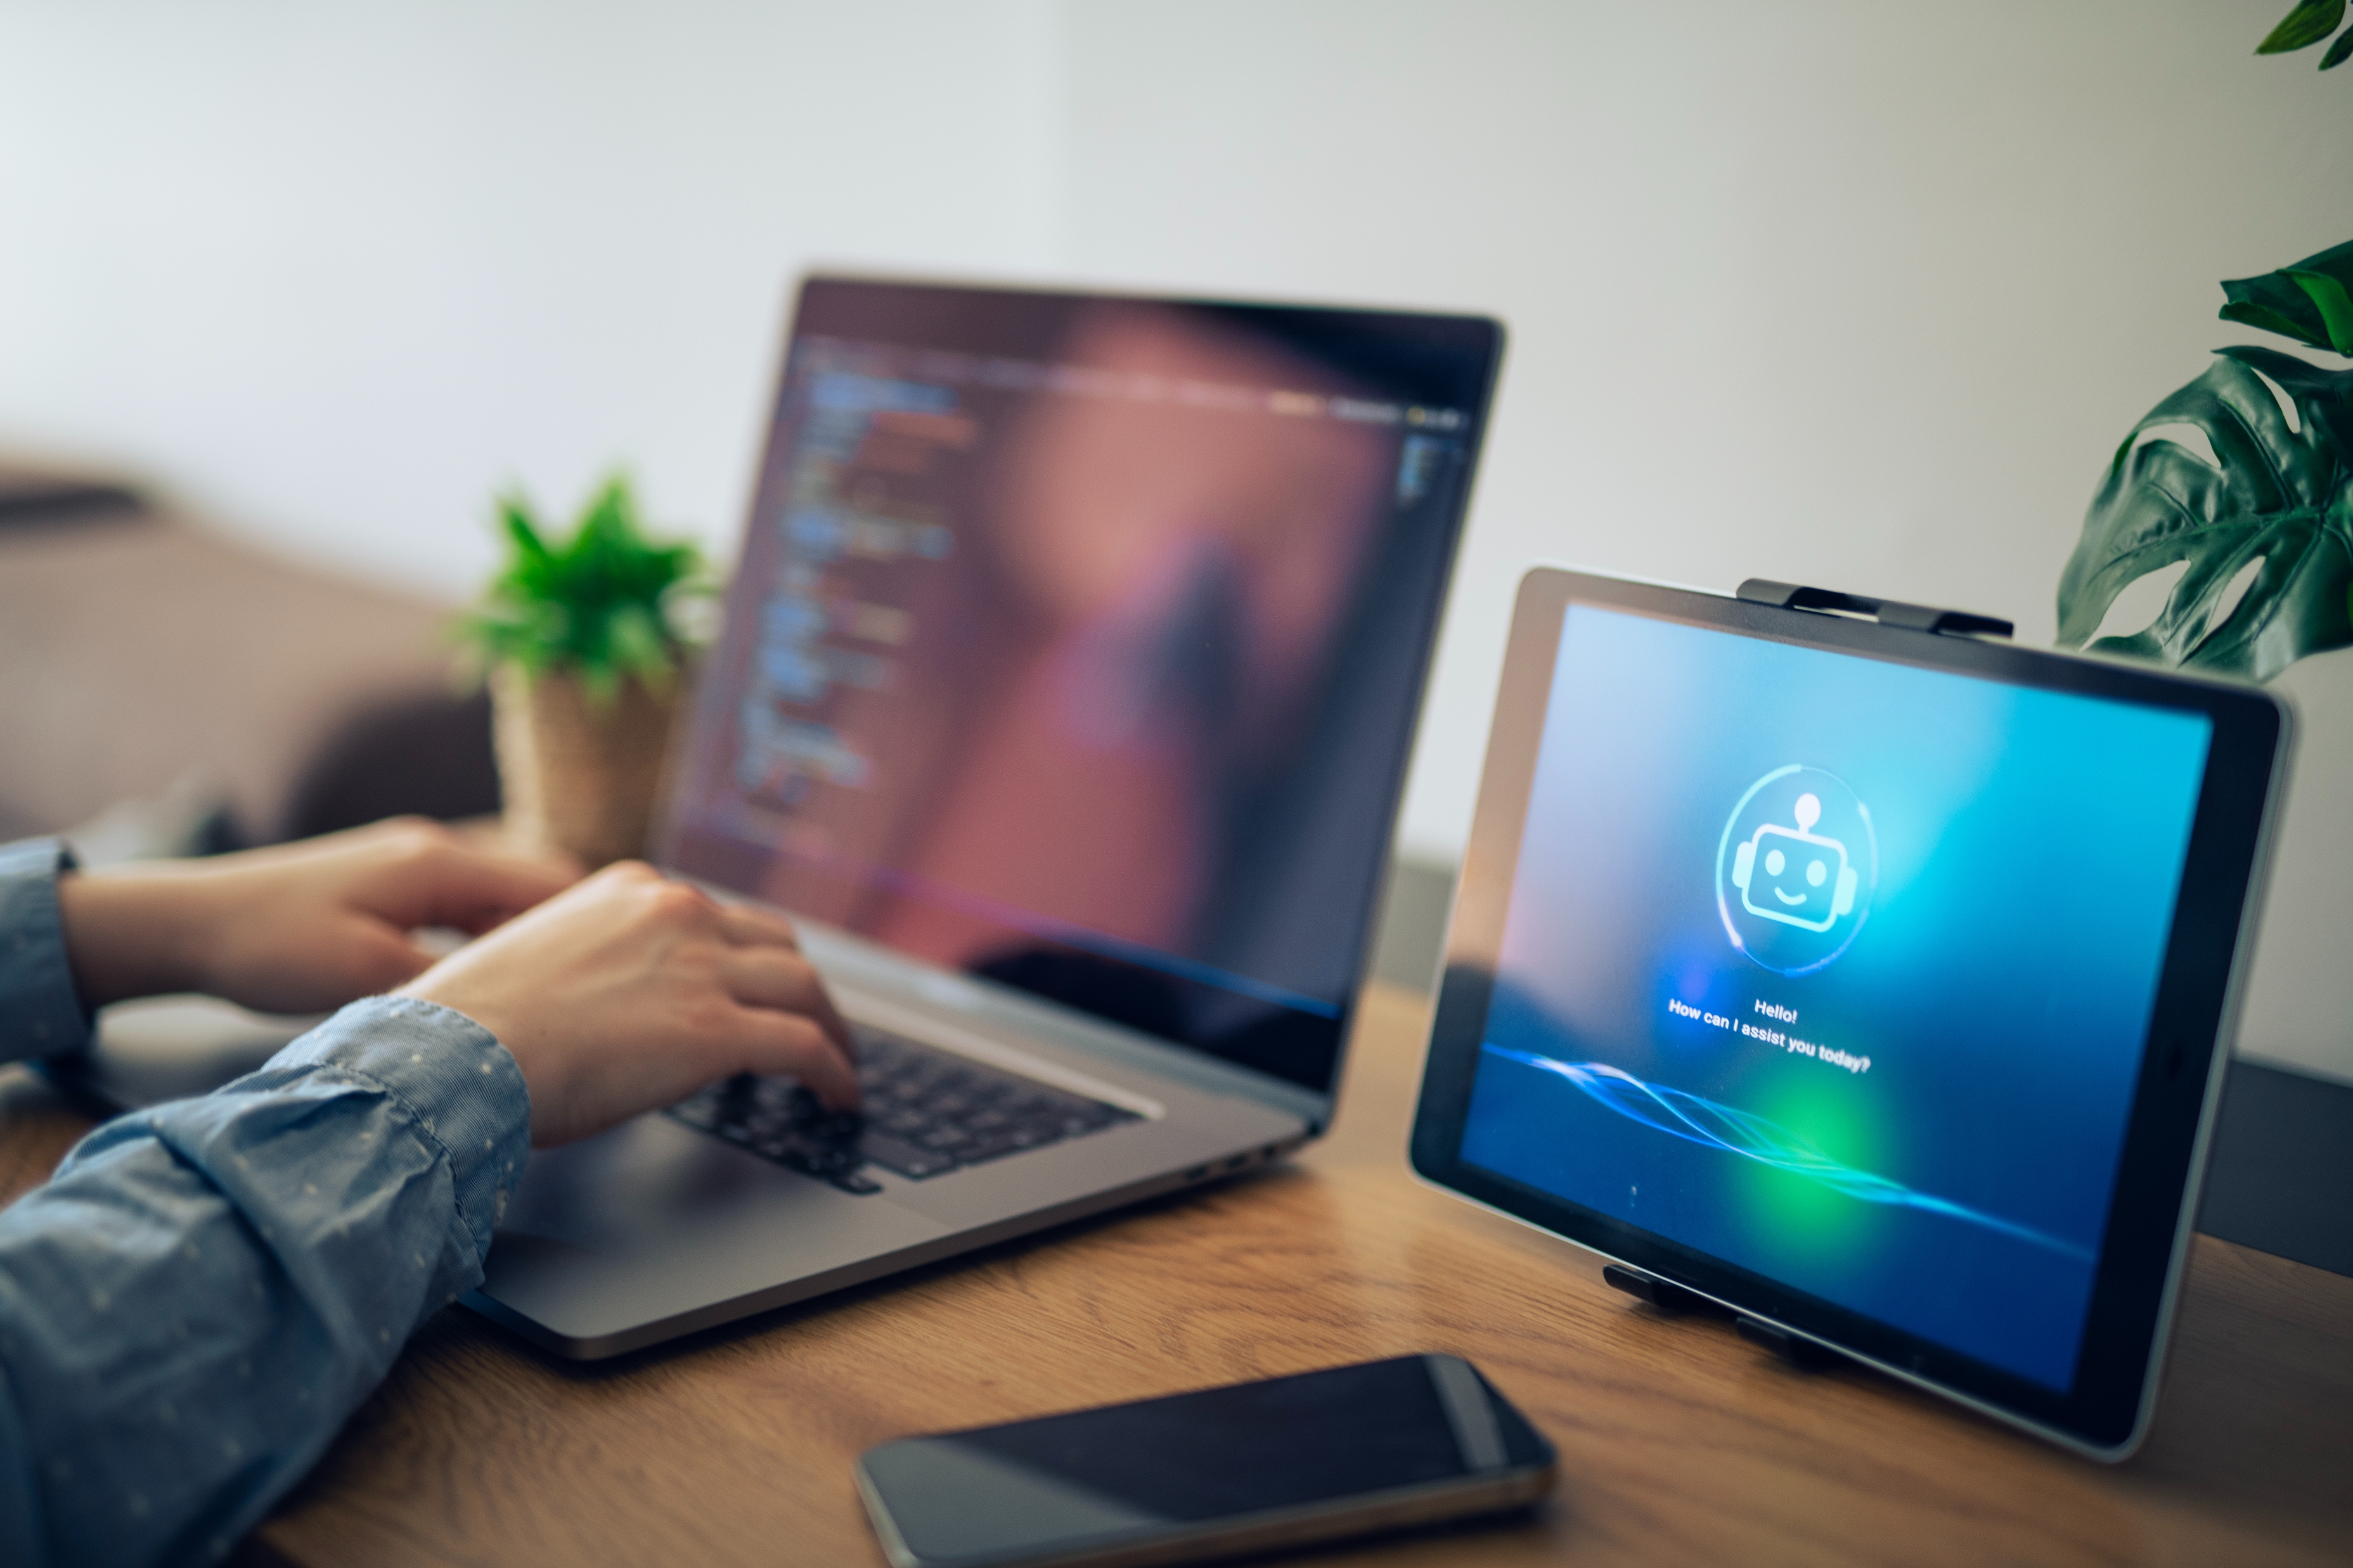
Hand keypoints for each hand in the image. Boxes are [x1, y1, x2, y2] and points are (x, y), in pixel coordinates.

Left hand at [56, 818, 579, 1014]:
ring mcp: (414, 864)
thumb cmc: (270, 945)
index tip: (635, 962)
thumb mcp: (367, 976)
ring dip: (536, 935)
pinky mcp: (393, 885)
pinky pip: (469, 906)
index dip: (600, 921)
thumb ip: (451, 984)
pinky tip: (503, 977)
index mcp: (439, 864)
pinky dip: (495, 936)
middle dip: (578, 929)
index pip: (551, 881)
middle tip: (614, 980)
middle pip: (537, 884)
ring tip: (571, 985)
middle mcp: (436, 851)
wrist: (190, 923)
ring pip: (503, 897)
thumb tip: (523, 1002)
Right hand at [396, 861, 857, 1145]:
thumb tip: (622, 1004)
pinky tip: (839, 1097)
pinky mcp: (716, 1028)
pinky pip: (806, 1046)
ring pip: (805, 987)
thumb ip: (601, 962)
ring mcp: (701, 967)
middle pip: (776, 945)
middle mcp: (677, 913)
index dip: (751, 961)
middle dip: (801, 988)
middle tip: (814, 1026)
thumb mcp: (542, 959)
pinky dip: (834, 1071)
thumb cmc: (474, 1025)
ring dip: (831, 1029)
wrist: (456, 1055)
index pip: (719, 917)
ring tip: (839, 1065)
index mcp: (633, 889)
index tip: (760, 990)